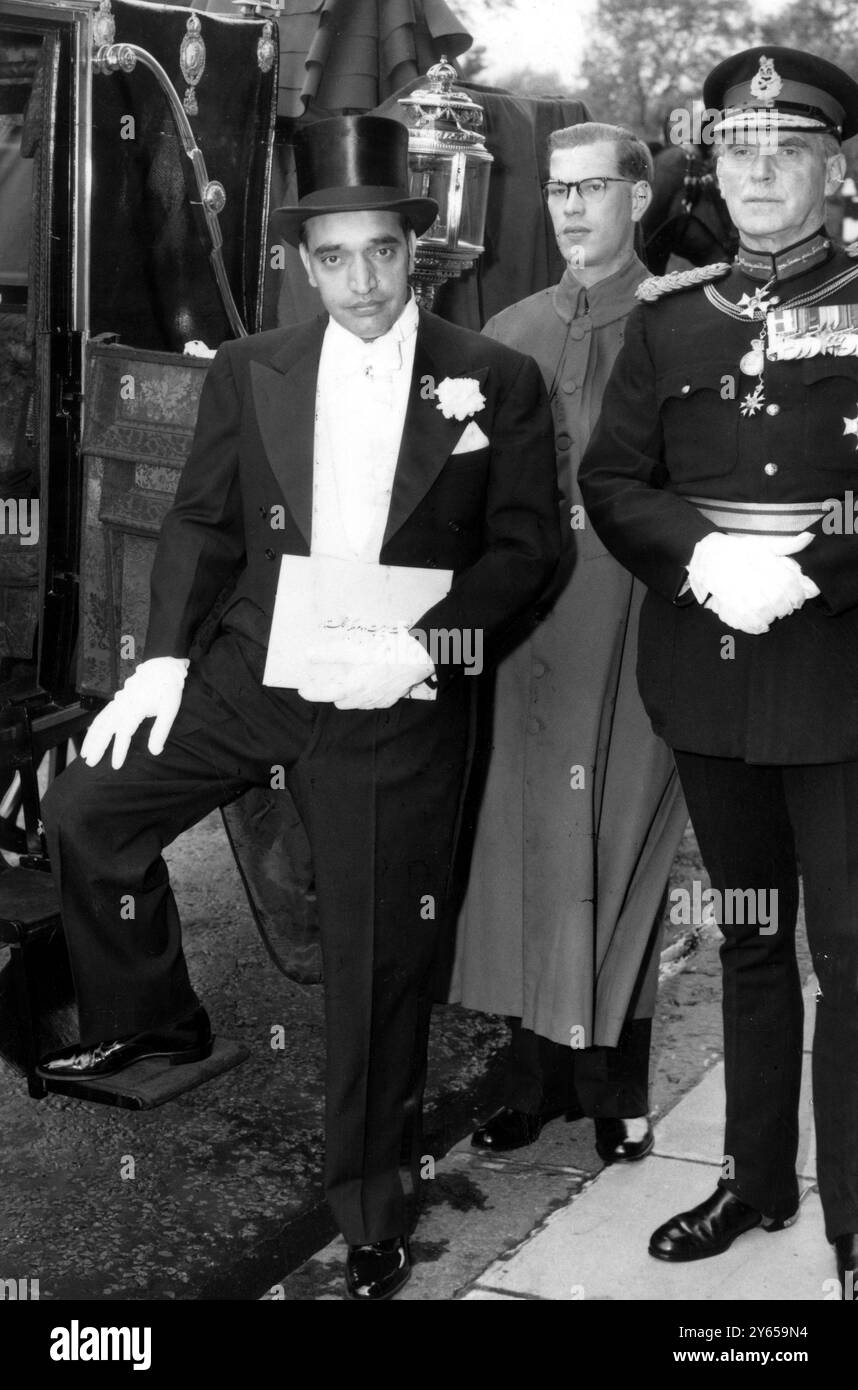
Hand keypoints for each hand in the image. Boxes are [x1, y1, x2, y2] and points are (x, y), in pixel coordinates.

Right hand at [81, 657, 189, 768]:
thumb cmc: (168, 689)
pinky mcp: (117, 701)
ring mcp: (118, 702)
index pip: (123, 733)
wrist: (162, 668)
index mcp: (135, 707)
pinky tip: (91, 737)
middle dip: (97, 746)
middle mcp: (122, 705)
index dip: (118, 750)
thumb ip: (160, 731)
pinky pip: (102, 715)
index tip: (115, 766)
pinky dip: (94, 727)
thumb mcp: (170, 710)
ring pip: (99, 721)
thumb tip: (155, 751)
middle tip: (91, 763)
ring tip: (85, 754)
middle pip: (105, 728)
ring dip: (91, 738)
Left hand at [298, 628, 433, 708]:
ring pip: (356, 703)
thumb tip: (310, 655)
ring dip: (350, 694)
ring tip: (353, 679)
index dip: (311, 693)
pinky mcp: (388, 701)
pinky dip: (366, 694)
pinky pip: (371, 701)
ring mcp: (376, 702)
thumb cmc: (385, 654)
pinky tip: (371, 682)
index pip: (324, 695)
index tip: (303, 690)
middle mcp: (362, 699)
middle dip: (334, 693)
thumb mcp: (354, 650)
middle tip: (332, 680)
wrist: (415, 661)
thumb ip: (330, 654)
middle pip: (340, 701)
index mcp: (351, 687)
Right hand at [688, 532, 817, 633]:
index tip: (797, 599)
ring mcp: (740, 593)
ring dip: (773, 615)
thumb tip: (810, 537)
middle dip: (786, 607)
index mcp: (764, 562)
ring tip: (772, 612)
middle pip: (780, 601)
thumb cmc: (740, 551)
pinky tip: (762, 623)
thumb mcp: (764, 544)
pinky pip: (750, 622)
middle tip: (784, 606)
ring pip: (766, 613)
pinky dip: (759, 626)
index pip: (790, 585)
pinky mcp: (730, 605)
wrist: (709, 558)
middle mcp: (753, 578)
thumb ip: (788, 545)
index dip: (798, 595)